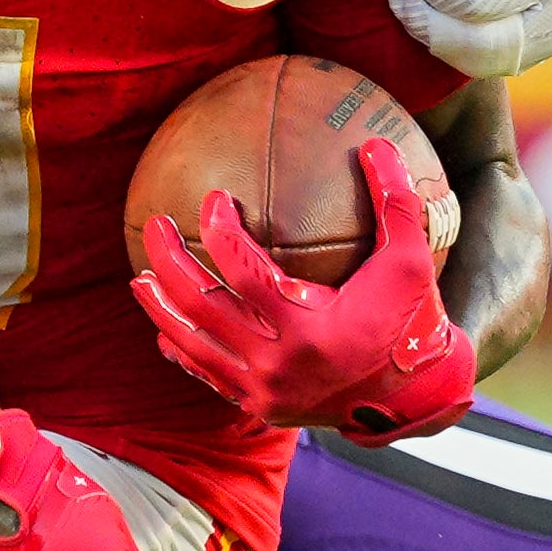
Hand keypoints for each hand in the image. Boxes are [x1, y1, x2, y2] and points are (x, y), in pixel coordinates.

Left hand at [132, 143, 477, 442]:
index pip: (243, 271)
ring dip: (161, 309)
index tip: (213, 199)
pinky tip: (166, 328)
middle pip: (202, 305)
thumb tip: (375, 144)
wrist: (411, 400)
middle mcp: (275, 363)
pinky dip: (182, 349)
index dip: (219, 230)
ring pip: (193, 344)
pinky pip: (207, 375)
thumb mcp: (411, 263)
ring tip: (140, 278)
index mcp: (306, 328)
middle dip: (170, 262)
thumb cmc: (410, 322)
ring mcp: (262, 389)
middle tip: (155, 225)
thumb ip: (395, 205)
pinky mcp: (259, 406)